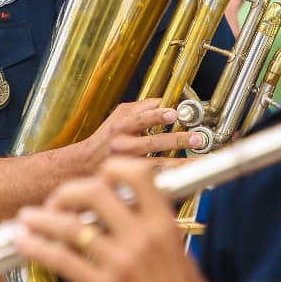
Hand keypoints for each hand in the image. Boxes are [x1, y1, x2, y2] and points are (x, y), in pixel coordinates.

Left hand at [16, 158, 221, 281]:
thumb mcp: (180, 253)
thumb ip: (154, 230)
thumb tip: (131, 214)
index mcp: (165, 225)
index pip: (136, 175)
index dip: (111, 170)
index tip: (98, 179)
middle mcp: (142, 238)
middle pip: (95, 192)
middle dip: (68, 192)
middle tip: (58, 201)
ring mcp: (121, 263)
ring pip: (70, 225)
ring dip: (42, 218)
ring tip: (28, 218)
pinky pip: (62, 260)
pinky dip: (38, 247)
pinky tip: (26, 244)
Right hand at [79, 98, 202, 169]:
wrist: (82, 166)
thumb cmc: (103, 140)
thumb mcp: (117, 118)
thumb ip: (139, 108)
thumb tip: (162, 101)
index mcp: (121, 127)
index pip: (140, 119)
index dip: (156, 115)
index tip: (174, 113)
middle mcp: (124, 146)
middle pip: (152, 143)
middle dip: (177, 140)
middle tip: (196, 138)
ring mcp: (128, 165)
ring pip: (157, 165)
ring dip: (180, 163)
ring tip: (198, 161)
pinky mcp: (131, 180)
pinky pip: (154, 179)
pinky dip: (171, 177)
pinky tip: (187, 176)